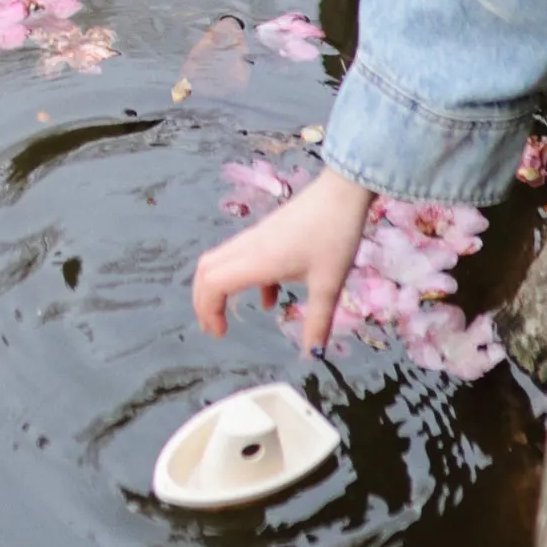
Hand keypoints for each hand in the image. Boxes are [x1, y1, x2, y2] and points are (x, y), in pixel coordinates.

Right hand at [192, 170, 373, 354]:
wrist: (343, 191)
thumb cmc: (335, 235)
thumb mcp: (329, 284)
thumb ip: (318, 322)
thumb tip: (312, 355)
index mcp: (257, 261)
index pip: (213, 284)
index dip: (207, 311)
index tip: (220, 334)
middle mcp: (248, 247)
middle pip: (206, 271)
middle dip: (202, 301)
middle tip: (213, 327)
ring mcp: (255, 237)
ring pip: (219, 261)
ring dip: (217, 288)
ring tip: (229, 315)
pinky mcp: (266, 232)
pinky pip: (240, 257)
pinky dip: (242, 279)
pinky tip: (270, 297)